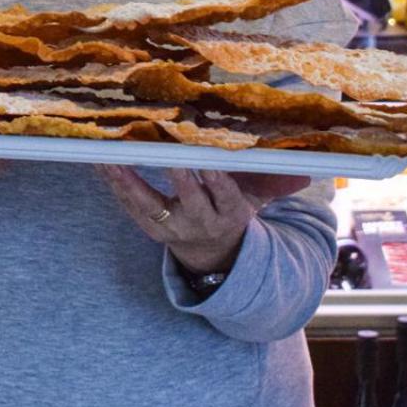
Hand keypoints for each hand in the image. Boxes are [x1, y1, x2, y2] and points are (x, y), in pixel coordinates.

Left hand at [99, 167, 310, 274]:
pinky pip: (128, 204)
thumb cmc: (233, 213)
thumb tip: (306, 172)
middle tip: (163, 150)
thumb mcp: (257, 200)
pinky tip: (100, 160)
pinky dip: (114, 183)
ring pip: (148, 203)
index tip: (207, 159)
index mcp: (230, 213)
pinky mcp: (148, 225)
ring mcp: (171, 226)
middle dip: (175, 175)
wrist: (212, 255)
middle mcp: (200, 222)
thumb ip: (275, 183)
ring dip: (128, 179)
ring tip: (112, 156)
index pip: (225, 194)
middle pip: (187, 198)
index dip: (216, 179)